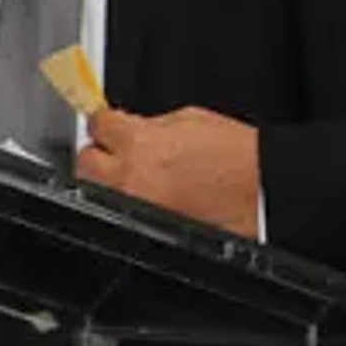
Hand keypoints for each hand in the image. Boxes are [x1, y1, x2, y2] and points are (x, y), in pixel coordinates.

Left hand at [77, 107, 260, 238]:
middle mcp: (128, 176)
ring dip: (108, 180)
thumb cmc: (237, 156)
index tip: (108, 121)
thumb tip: (134, 128)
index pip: (99, 122)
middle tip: (116, 149)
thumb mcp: (191, 119)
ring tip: (133, 174)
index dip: (106, 120)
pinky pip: (121, 211)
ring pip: (96, 190)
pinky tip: (152, 193)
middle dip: (100, 152)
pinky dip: (130, 202)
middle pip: (86, 160)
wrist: (258, 191)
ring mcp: (133, 206)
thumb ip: (152, 125)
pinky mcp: (143, 226)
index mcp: (138, 141)